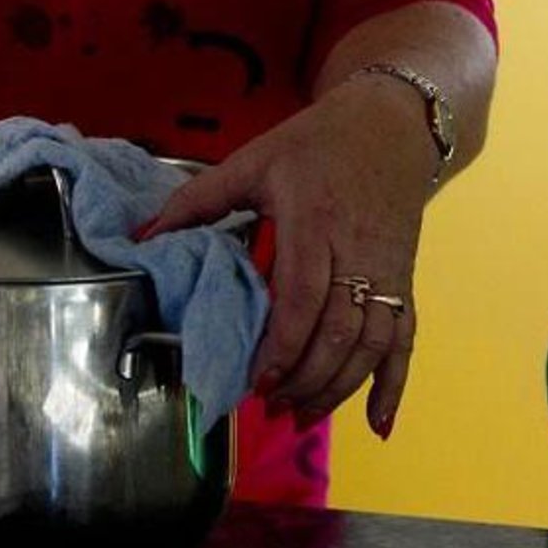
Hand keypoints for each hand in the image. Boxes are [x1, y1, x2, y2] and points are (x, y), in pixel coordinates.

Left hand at [140, 73, 435, 434]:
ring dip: (339, 388)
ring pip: (372, 343)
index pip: (305, 296)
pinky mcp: (405, 280)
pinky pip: (406, 338)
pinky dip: (394, 384)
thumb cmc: (315, 143)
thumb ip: (197, 201)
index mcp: (315, 222)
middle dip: (306, 377)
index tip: (258, 380)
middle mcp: (358, 253)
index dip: (284, 345)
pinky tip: (378, 424)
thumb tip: (142, 237)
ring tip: (301, 415)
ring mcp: (388, 271)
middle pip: (339, 331)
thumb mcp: (252, 161)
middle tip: (271, 406)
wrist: (390, 123)